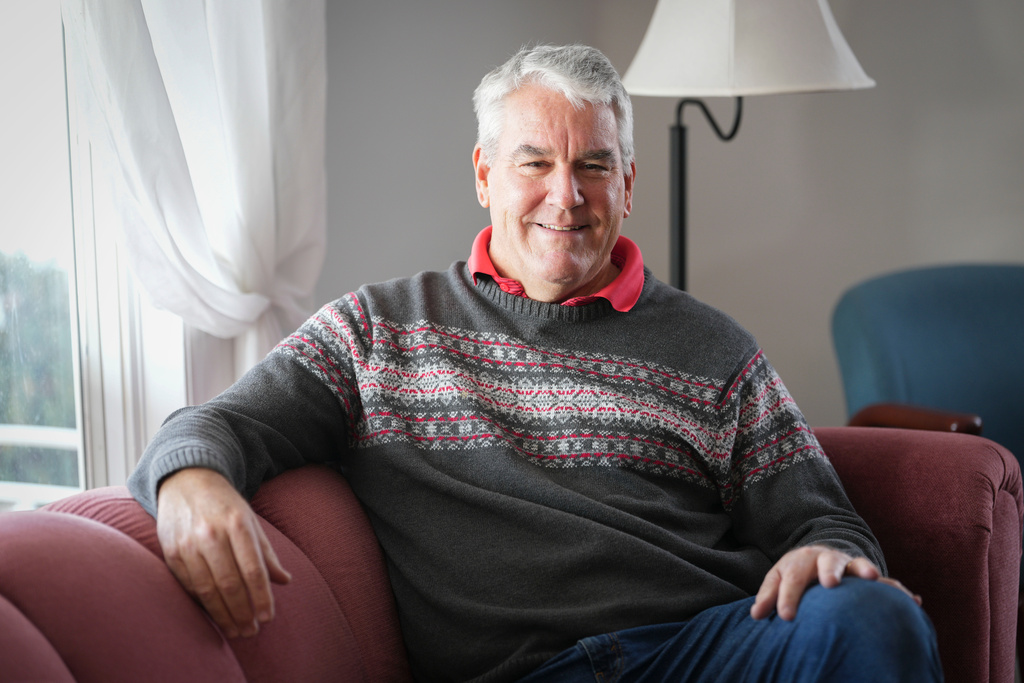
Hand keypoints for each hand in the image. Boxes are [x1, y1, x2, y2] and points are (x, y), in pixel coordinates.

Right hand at [156, 468, 291, 637]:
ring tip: (236, 630)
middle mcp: (212, 534)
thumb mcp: (251, 520)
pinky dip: (204, 604)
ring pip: (208, 590)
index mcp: (238, 524)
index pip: (253, 570)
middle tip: (252, 631)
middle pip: (230, 584)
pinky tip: (215, 614)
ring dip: (223, 615)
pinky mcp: (171, 552)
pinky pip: (190, 586)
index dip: (262, 598)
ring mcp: (188, 544)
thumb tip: (285, 581)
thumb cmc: (224, 505)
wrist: (185, 481)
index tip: (268, 618)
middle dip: (243, 612)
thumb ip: (266, 552)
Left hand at [750, 545, 920, 620]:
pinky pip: (886, 583)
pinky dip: (898, 590)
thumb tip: (756, 615)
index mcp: (801, 560)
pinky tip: (914, 601)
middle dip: (829, 570)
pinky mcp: (868, 576)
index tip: (785, 616)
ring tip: (872, 577)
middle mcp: (827, 559)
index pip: (792, 578)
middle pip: (827, 562)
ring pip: (859, 565)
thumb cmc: (795, 573)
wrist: (818, 555)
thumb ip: (768, 595)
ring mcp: (850, 565)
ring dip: (865, 570)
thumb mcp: (778, 578)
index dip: (787, 596)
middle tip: (829, 583)